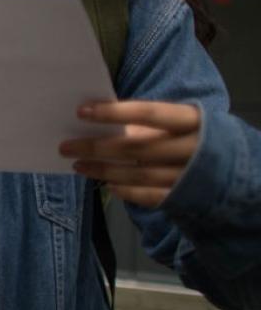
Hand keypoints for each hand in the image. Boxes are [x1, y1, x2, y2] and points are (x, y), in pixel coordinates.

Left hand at [59, 101, 200, 207]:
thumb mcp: (185, 123)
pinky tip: (107, 184)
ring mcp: (189, 176)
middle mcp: (192, 148)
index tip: (82, 111)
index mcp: (193, 121)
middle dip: (97, 146)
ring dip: (103, 169)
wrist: (243, 173)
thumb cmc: (199, 137)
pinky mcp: (185, 198)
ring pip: (137, 173)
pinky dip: (126, 191)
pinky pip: (149, 196)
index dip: (115, 112)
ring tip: (78, 165)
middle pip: (136, 147)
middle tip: (66, 146)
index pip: (150, 112)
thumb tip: (102, 123)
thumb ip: (150, 124)